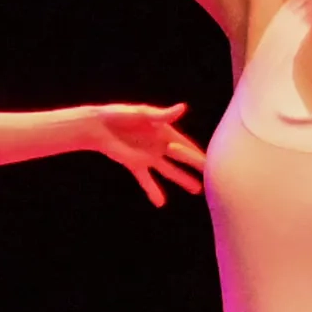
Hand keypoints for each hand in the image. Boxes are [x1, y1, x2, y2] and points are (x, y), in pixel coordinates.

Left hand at [80, 101, 206, 205]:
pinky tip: (160, 203)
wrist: (97, 126)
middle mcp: (160, 145)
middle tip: (213, 178)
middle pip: (182, 159)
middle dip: (197, 168)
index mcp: (164, 132)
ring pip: (169, 171)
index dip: (198, 154)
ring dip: (182, 180)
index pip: (186, 145)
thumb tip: (182, 108)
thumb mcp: (142, 114)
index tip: (214, 163)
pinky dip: (152, 190)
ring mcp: (148, 156)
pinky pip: (146, 180)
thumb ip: (162, 115)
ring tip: (198, 190)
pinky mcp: (135, 164)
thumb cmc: (120, 115)